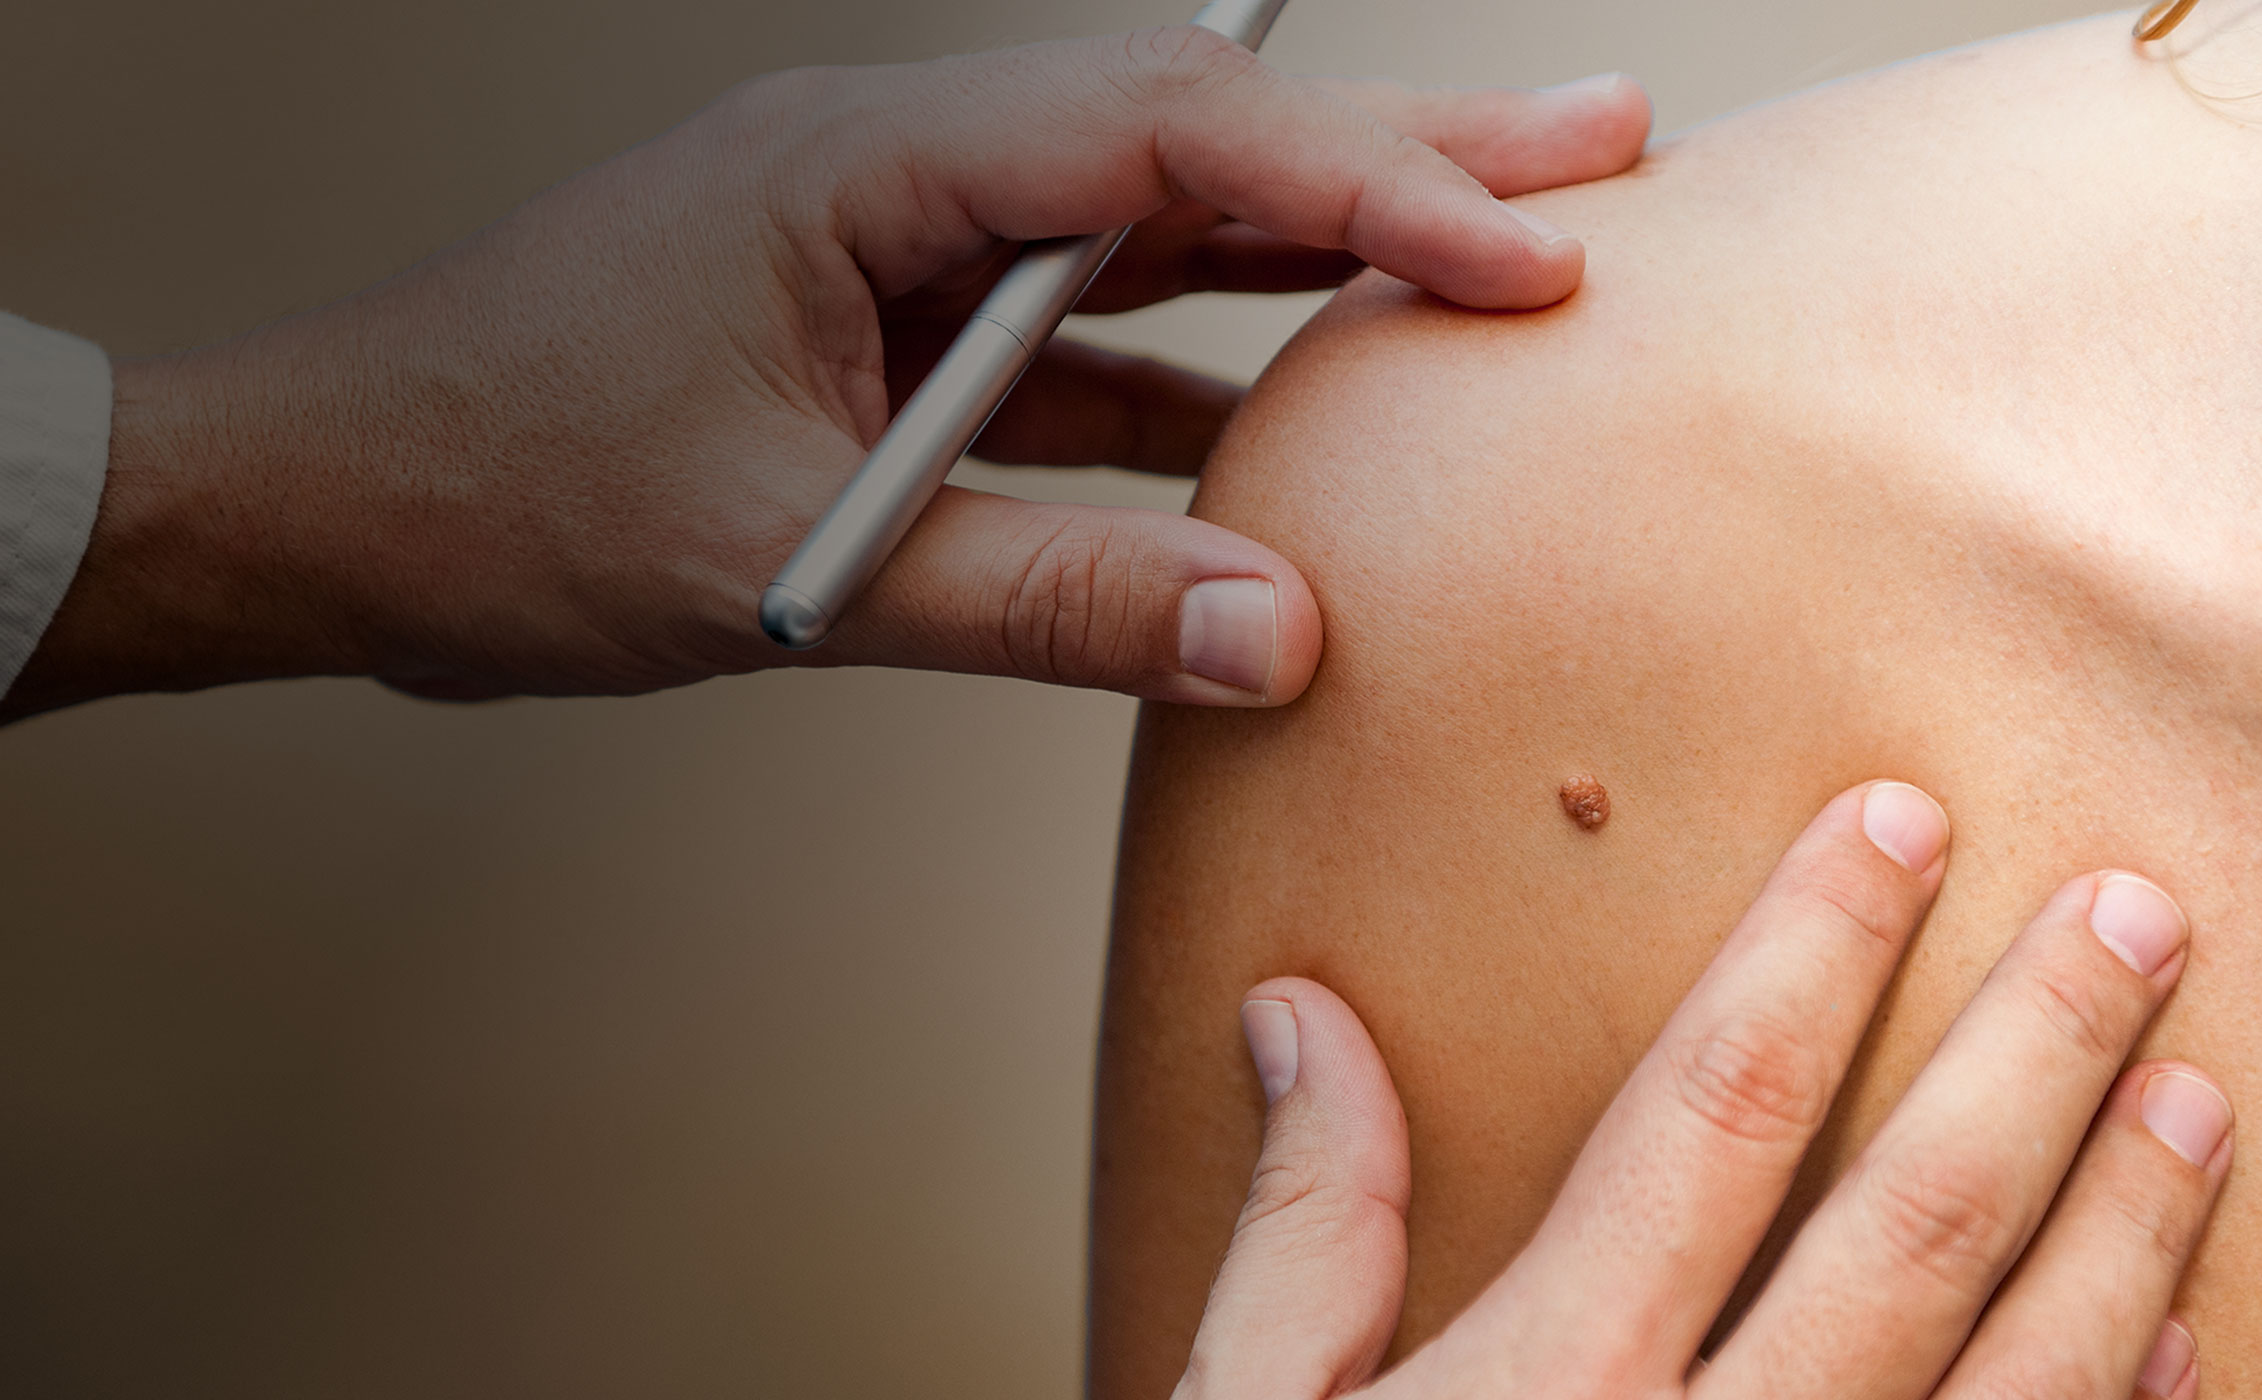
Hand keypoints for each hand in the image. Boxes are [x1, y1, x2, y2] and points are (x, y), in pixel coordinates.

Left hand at [6, 29, 1649, 717]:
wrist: (330, 506)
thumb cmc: (493, 495)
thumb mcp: (787, 561)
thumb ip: (1041, 596)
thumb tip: (1275, 625)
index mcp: (862, 163)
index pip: (1166, 144)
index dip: (1365, 187)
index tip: (1523, 248)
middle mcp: (898, 170)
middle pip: (1194, 137)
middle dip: (1404, 144)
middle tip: (1597, 141)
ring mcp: (900, 247)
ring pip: (1158, 228)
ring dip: (1325, 245)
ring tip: (1503, 249)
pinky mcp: (893, 333)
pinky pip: (1085, 342)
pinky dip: (1203, 377)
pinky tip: (1303, 418)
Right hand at [1183, 783, 2227, 1399]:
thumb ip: (1307, 1224)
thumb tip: (1304, 1016)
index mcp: (1548, 1388)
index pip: (1716, 1113)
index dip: (1812, 949)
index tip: (1892, 821)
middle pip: (1911, 1227)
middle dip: (2034, 1053)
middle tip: (2132, 910)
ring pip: (2014, 1382)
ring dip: (2126, 1231)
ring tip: (2198, 1093)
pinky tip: (2182, 1343)